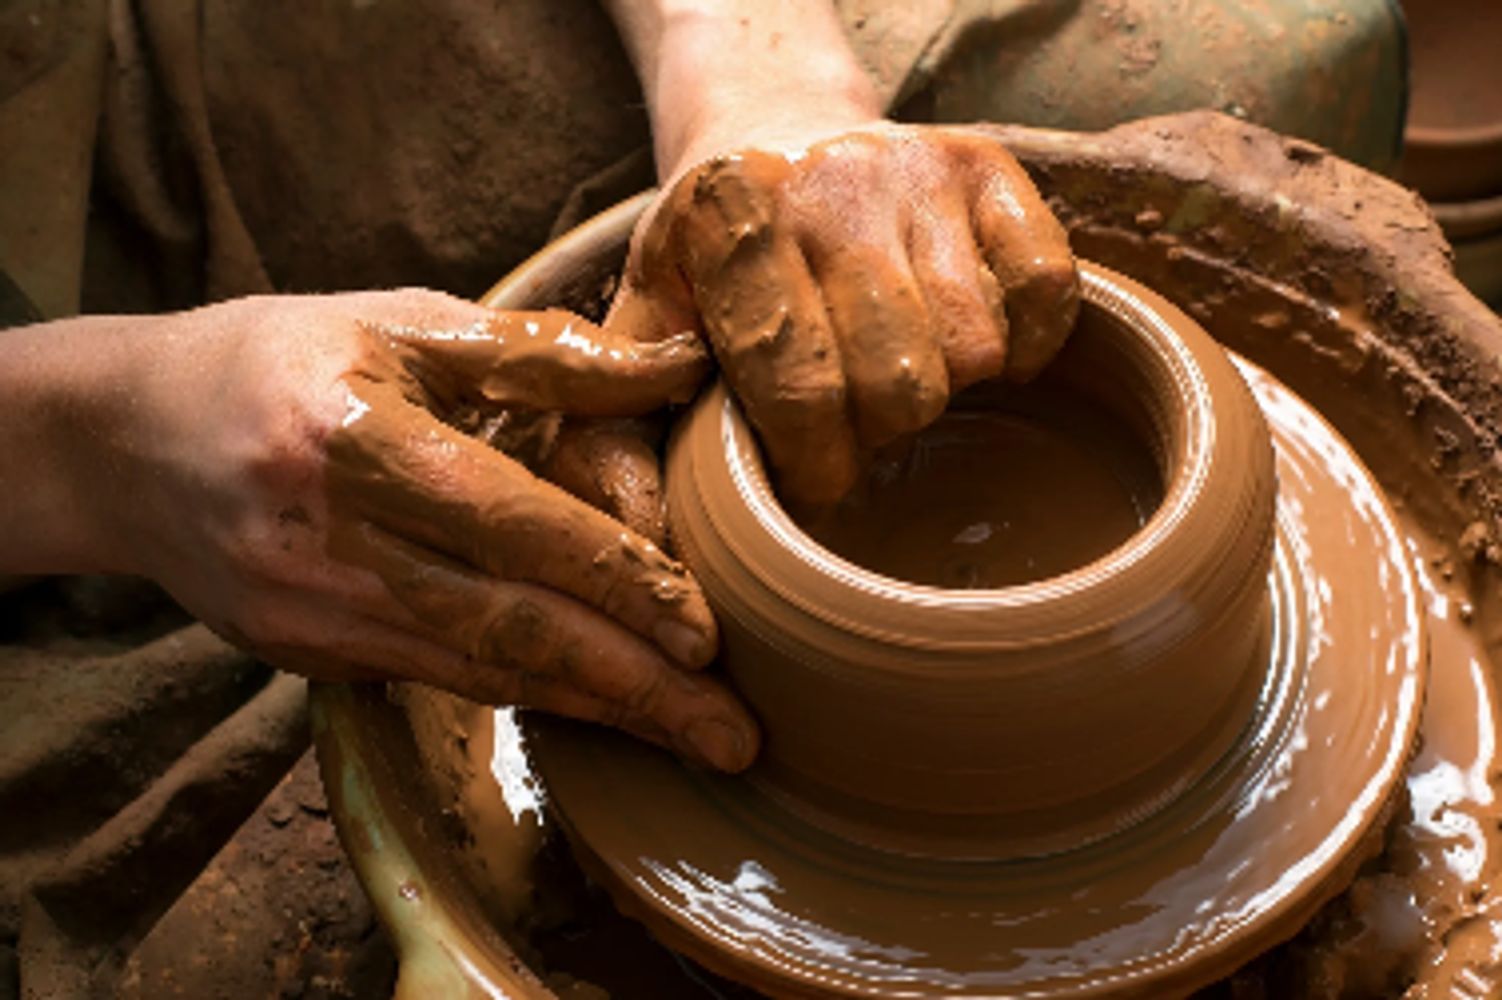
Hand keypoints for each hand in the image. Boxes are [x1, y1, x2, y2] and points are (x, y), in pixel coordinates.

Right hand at [96, 290, 755, 770]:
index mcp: (356, 439)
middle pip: (510, 630)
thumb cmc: (282, 358)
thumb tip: (677, 366)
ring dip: (595, 710)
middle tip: (732, 736)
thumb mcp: (406, 323)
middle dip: (632, 690)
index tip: (705, 636)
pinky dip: (527, 694)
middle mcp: (331, 542)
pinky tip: (597, 707)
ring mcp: (311, 613)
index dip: (616, 583)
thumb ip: (544, 356)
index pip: (516, 527)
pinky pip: (440, 678)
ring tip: (690, 739)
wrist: (127, 440)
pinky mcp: (305, 654)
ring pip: (482, 672)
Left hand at [612, 121, 1079, 505]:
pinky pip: (1046, 289)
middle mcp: (827, 181)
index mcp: (729, 219)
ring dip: (944, 391)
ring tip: (896, 376)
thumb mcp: (643, 323)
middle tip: (854, 427)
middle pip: (902, 384)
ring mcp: (916, 168)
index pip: (802, 392)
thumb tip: (646, 536)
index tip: (811, 482)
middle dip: (878, 436)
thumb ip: (620, 427)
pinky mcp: (989, 165)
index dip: (817, 468)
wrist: (772, 129)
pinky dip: (1026, 344)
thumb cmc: (710, 258)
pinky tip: (974, 351)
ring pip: (975, 349)